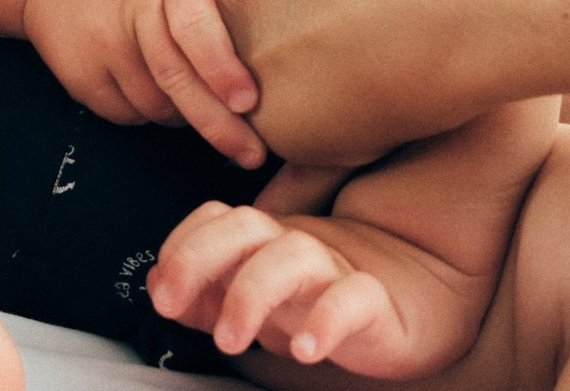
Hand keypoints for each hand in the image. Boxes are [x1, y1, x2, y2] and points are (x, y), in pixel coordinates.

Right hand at [18, 0, 265, 168]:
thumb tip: (303, 22)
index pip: (194, 26)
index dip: (221, 67)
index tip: (249, 101)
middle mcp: (129, 9)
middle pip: (176, 79)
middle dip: (218, 123)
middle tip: (254, 154)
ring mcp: (98, 46)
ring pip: (156, 105)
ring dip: (189, 115)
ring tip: (208, 100)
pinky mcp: (78, 76)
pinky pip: (129, 115)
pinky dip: (155, 114)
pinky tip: (164, 91)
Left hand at [146, 202, 404, 371]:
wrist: (415, 304)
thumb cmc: (323, 299)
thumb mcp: (257, 300)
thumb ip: (205, 294)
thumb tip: (154, 284)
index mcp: (264, 240)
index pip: (214, 220)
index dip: (180, 247)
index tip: (162, 293)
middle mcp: (296, 245)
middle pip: (243, 225)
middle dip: (199, 259)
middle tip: (172, 307)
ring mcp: (336, 269)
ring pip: (292, 256)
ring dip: (250, 293)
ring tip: (230, 339)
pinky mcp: (375, 300)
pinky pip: (353, 298)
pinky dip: (325, 320)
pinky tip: (305, 350)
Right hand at [213, 0, 512, 165]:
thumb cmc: (441, 81)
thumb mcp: (368, 143)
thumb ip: (310, 150)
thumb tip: (278, 188)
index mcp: (249, 89)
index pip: (251, 73)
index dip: (301, 64)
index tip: (347, 60)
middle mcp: (236, 14)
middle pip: (255, 5)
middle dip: (299, 7)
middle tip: (371, 12)